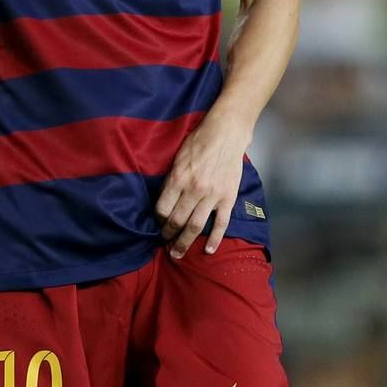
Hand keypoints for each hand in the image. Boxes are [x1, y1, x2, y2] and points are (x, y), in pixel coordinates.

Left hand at [155, 114, 247, 257]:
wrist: (227, 133)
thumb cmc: (199, 141)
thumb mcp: (178, 157)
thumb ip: (172, 179)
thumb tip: (165, 199)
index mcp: (178, 178)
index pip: (162, 209)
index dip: (158, 220)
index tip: (158, 224)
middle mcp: (194, 189)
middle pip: (177, 220)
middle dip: (168, 235)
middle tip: (165, 244)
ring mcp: (212, 195)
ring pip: (196, 226)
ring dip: (185, 242)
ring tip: (178, 253)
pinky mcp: (228, 198)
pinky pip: (221, 223)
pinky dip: (214, 239)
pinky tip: (208, 250)